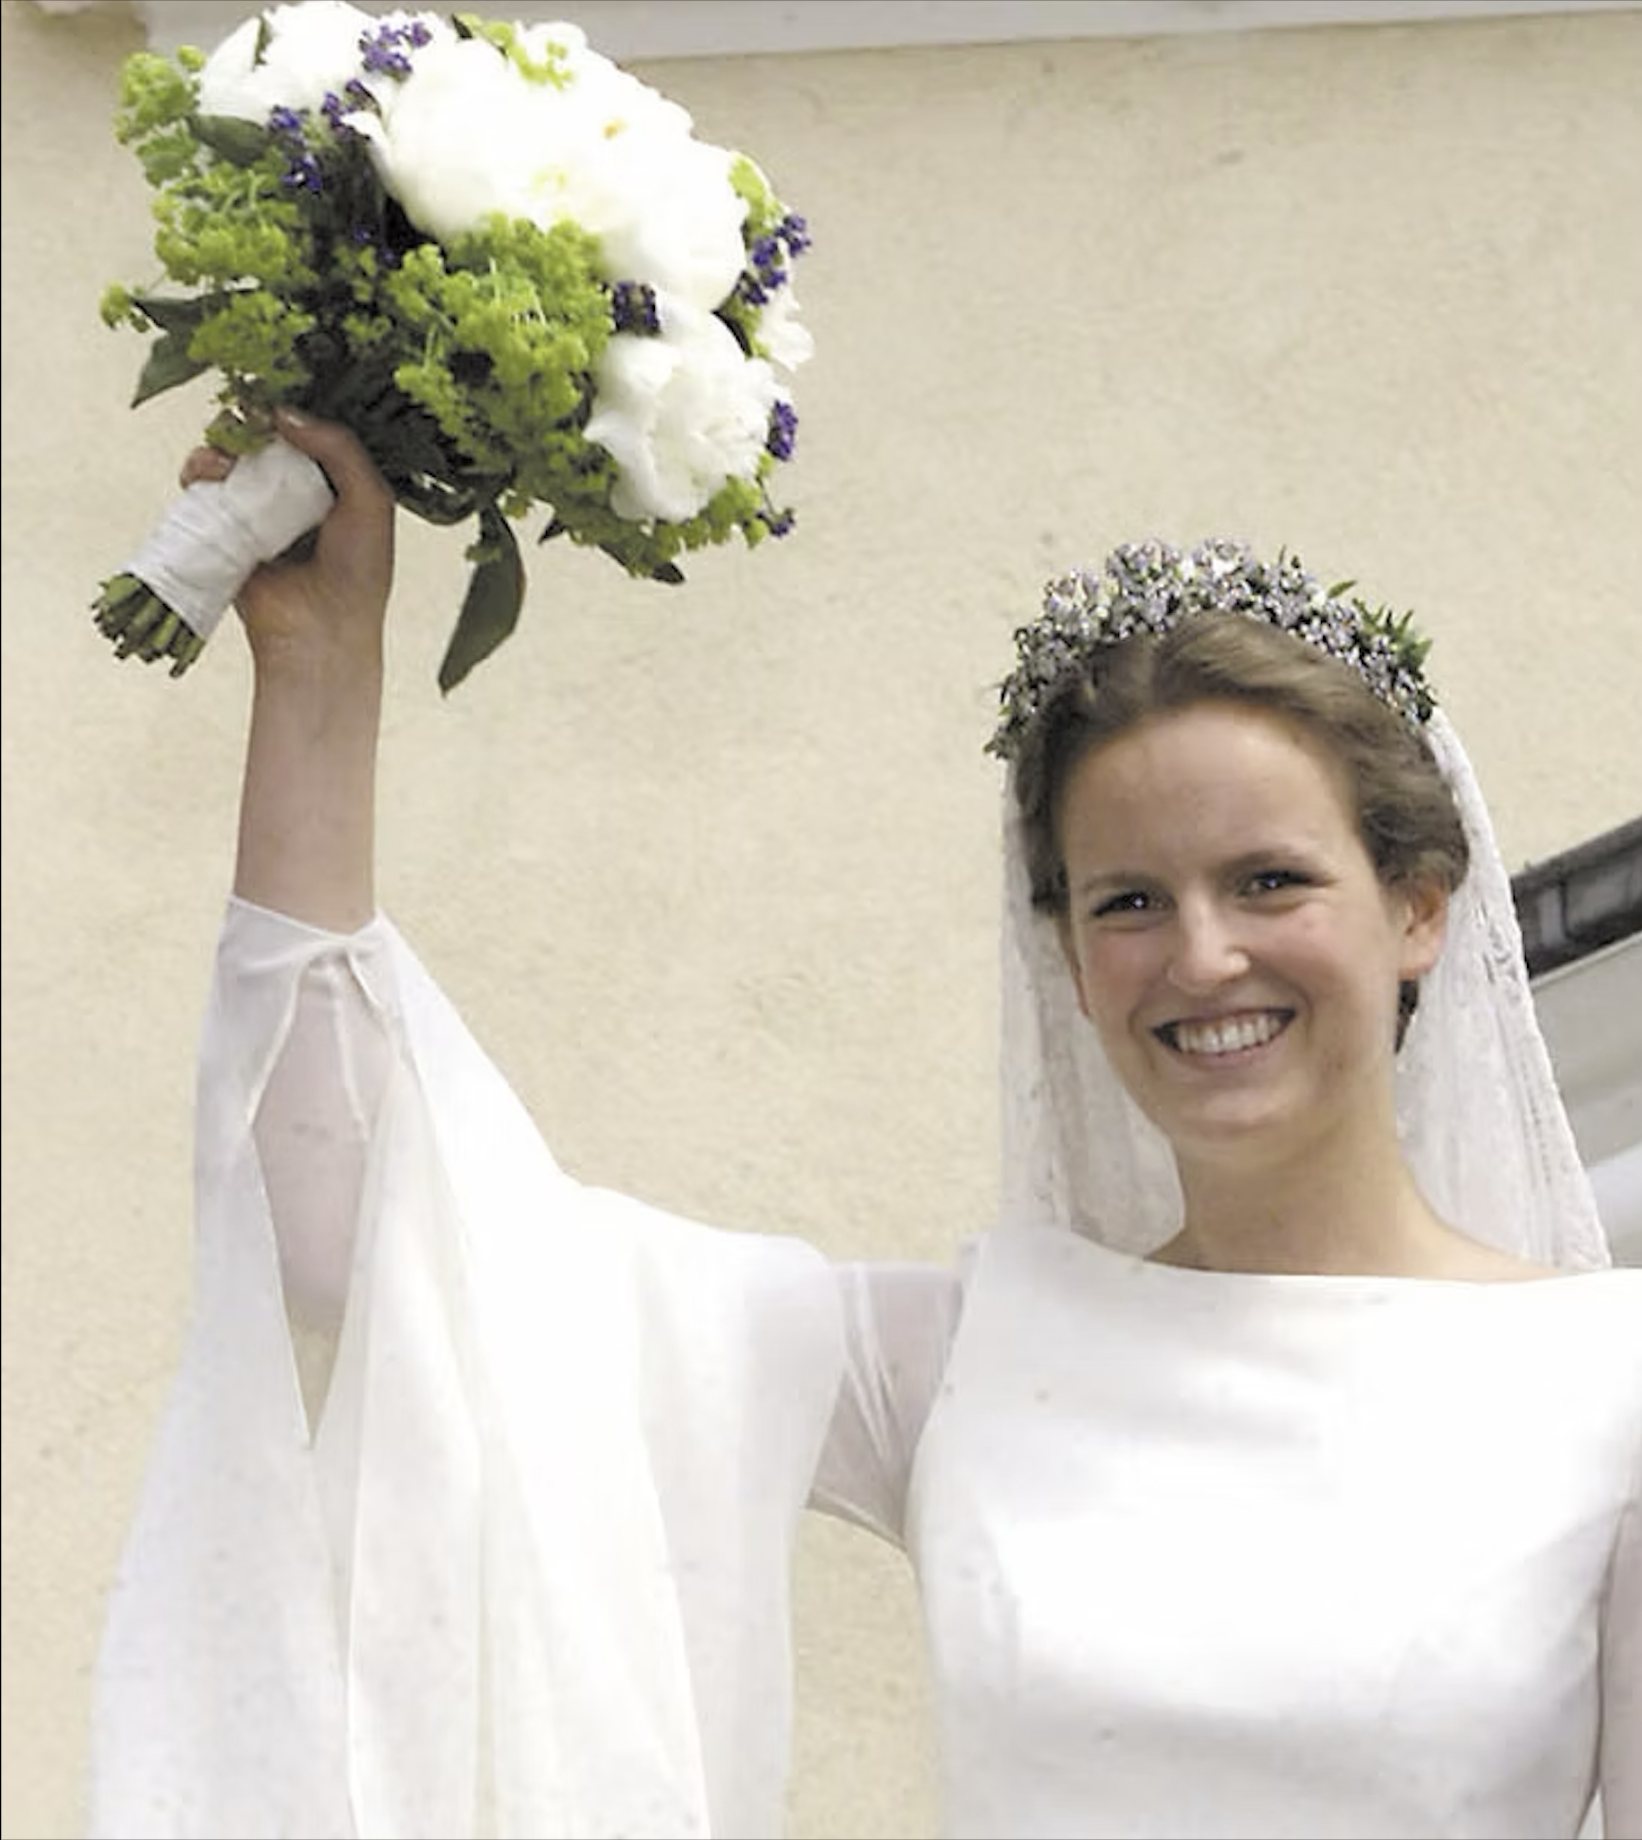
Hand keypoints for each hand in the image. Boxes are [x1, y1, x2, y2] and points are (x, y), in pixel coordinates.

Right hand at [182, 409, 394, 677]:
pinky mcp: (225, 530)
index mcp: (333, 483)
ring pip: (228, 458)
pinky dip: (198, 472)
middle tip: (246, 425)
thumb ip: (339, 447)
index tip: (272, 401)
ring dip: (220, 446)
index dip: (286, 412)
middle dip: (247, 424)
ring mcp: (257, 511)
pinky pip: (202, 490)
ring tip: (227, 459)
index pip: (305, 432)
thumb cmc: (358, 572)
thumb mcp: (370, 500)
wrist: (320, 631)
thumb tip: (282, 412)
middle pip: (260, 438)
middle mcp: (294, 494)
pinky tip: (207, 474)